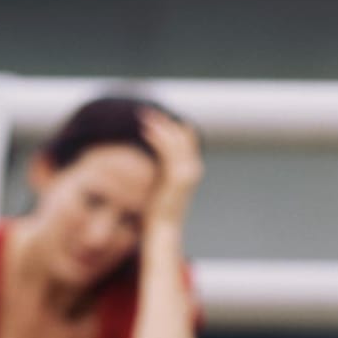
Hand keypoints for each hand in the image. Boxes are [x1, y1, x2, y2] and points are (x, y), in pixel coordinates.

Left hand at [140, 108, 203, 226]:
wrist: (164, 226)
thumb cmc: (161, 208)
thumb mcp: (163, 184)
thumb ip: (164, 169)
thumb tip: (156, 158)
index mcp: (191, 168)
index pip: (187, 139)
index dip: (172, 125)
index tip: (154, 117)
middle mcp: (193, 168)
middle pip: (183, 135)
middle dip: (164, 121)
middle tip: (146, 111)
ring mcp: (187, 172)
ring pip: (175, 140)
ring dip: (159, 126)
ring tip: (143, 116)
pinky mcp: (176, 176)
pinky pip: (167, 151)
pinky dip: (157, 138)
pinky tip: (146, 131)